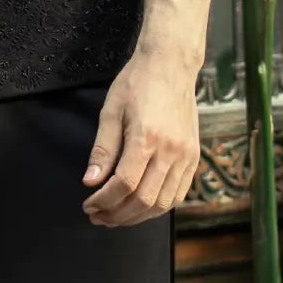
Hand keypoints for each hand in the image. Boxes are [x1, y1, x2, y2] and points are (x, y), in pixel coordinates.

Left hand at [82, 45, 199, 225]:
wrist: (171, 65)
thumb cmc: (136, 84)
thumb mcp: (111, 112)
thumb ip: (102, 150)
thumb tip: (90, 182)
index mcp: (147, 138)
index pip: (124, 185)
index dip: (104, 201)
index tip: (88, 205)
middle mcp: (171, 151)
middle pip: (145, 200)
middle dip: (118, 215)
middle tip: (98, 217)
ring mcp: (186, 156)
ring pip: (164, 203)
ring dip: (138, 216)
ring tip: (116, 216)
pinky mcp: (194, 156)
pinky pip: (179, 194)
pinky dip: (159, 207)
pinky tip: (141, 206)